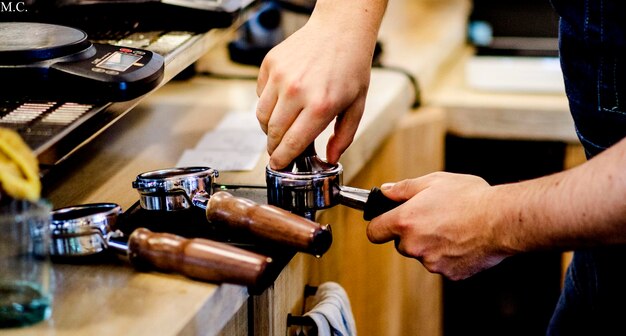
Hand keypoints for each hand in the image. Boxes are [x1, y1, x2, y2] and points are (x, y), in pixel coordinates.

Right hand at [256, 14, 374, 168]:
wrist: (340, 30)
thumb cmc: (351, 67)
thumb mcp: (357, 105)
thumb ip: (344, 136)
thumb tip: (329, 157)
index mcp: (320, 106)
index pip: (292, 143)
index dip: (283, 159)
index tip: (277, 166)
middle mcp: (297, 92)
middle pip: (273, 133)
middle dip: (274, 147)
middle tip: (279, 150)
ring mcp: (280, 77)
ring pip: (261, 116)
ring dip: (268, 128)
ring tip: (281, 126)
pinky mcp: (270, 64)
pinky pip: (260, 94)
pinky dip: (267, 103)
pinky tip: (283, 100)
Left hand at [366, 172, 510, 279]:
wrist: (502, 220)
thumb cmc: (470, 197)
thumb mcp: (433, 181)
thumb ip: (403, 188)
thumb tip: (386, 191)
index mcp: (405, 222)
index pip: (374, 232)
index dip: (379, 225)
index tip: (385, 222)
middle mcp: (414, 245)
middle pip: (401, 243)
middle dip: (411, 233)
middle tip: (432, 217)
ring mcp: (431, 262)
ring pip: (423, 254)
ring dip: (431, 244)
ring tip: (453, 226)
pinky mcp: (450, 274)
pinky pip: (443, 264)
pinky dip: (449, 255)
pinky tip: (464, 239)